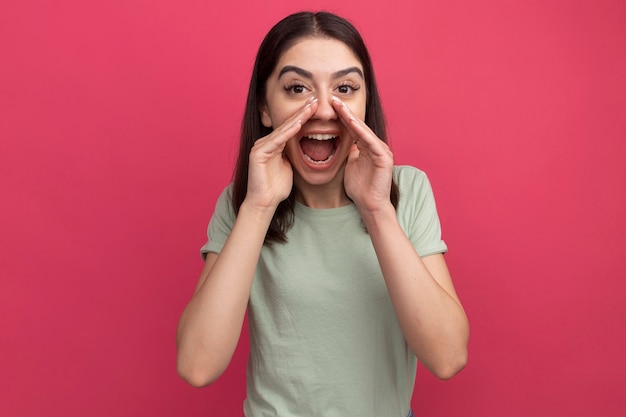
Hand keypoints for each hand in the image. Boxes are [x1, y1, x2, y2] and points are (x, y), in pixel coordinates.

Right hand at [245, 97, 318, 211]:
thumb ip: (292, 155)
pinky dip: (288, 132)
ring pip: (283, 129)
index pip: (291, 127)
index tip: (316, 107)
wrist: (264, 203)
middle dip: (302, 112)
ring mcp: (260, 146)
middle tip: (315, 99)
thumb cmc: (276, 188)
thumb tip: (303, 148)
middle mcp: (265, 142)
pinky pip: (277, 140)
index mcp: (273, 144)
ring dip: (298, 118)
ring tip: (310, 106)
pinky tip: (299, 124)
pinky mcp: (258, 153)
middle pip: (287, 124)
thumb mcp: (289, 166)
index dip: (304, 117)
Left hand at [332, 96, 393, 213]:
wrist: (370, 205)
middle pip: (358, 126)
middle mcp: (376, 146)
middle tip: (332, 99)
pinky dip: (360, 132)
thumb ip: (348, 152)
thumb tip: (339, 142)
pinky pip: (370, 141)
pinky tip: (351, 123)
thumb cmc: (359, 188)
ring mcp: (382, 150)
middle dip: (345, 112)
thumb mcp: (349, 165)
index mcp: (367, 147)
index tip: (329, 106)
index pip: (353, 128)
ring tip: (339, 106)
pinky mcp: (384, 157)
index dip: (341, 117)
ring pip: (363, 131)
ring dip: (351, 118)